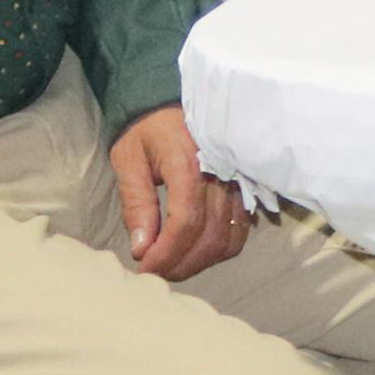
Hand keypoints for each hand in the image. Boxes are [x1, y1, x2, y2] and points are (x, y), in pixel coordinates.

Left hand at [107, 104, 250, 281]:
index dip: (166, 253)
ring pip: (228, 239)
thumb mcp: (128, 159)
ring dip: (200, 262)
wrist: (175, 102)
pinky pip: (240, 231)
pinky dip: (218, 249)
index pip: (186, 222)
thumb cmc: (148, 130)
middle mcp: (221, 174)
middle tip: (154, 272)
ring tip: (172, 264)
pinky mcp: (245, 189)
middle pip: (210, 236)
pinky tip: (194, 250)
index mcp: (189, 163)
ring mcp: (238, 182)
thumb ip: (136, 203)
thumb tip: (141, 249)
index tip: (144, 268)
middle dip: (181, 264)